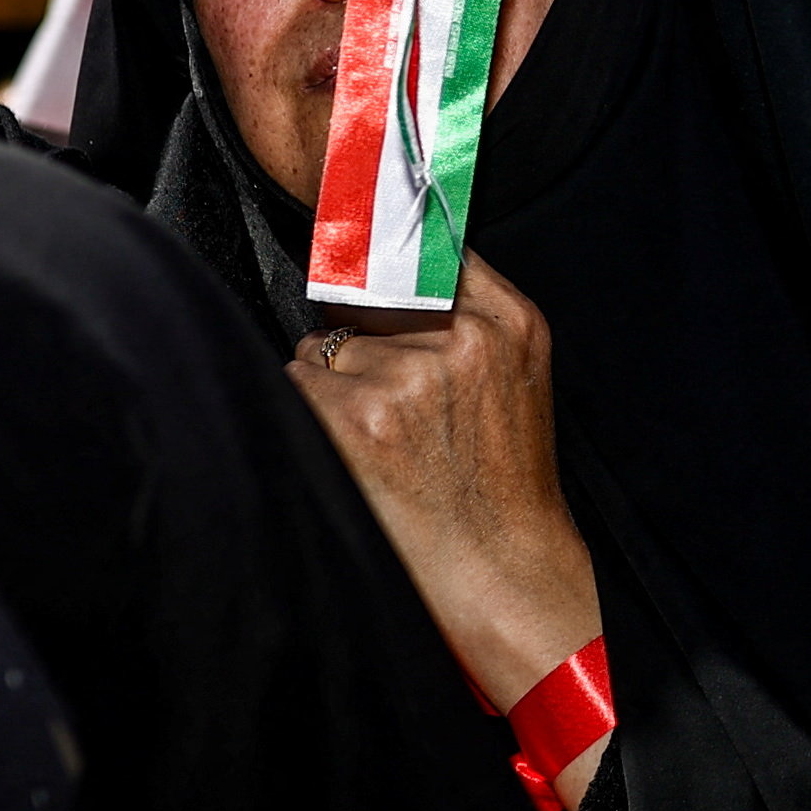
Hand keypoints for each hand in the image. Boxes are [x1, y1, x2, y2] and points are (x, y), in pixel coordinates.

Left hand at [289, 259, 603, 756]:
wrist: (502, 575)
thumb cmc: (501, 486)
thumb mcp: (516, 380)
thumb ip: (466, 316)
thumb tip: (377, 262)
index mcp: (509, 321)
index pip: (425, 240)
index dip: (379, 243)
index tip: (350, 236)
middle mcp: (461, 339)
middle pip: (361, 298)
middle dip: (357, 342)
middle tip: (392, 410)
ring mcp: (406, 378)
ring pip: (322, 349)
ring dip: (329, 390)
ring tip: (379, 447)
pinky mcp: (356, 419)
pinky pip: (295, 387)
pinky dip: (305, 419)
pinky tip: (349, 459)